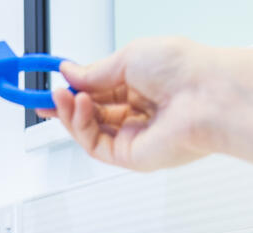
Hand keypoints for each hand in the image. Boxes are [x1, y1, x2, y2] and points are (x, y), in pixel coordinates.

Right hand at [36, 37, 224, 171]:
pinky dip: (80, 127)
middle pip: (91, 115)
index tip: (51, 84)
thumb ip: (95, 71)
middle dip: (65, 104)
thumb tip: (71, 72)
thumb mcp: (129, 56)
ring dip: (70, 113)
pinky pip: (96, 145)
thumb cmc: (185, 70)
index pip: (99, 92)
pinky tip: (78, 106)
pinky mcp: (132, 156)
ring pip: (89, 131)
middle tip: (45, 95)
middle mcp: (139, 113)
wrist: (207, 94)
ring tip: (62, 96)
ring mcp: (135, 136)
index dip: (73, 90)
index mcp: (142, 86)